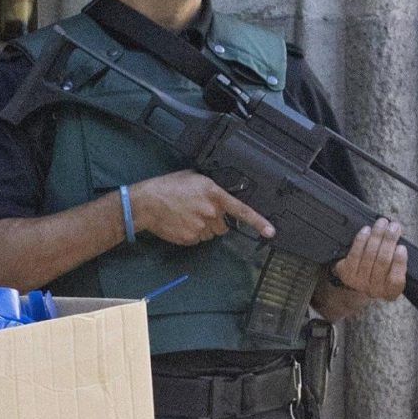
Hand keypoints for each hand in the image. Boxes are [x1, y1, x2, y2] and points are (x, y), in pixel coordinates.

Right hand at [127, 172, 273, 247]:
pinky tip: (180, 224)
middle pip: (223, 225)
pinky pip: (197, 240)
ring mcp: (200, 227)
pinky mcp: (190, 238)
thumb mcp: (194, 178)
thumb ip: (211, 188)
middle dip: (215, 222)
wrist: (146, 203)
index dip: (258, 222)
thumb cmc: (168, 186)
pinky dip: (191, 234)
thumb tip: (220, 196)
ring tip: (186, 217)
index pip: (241, 210)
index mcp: (214, 195)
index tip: (271, 232)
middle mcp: (210, 212)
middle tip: (198, 213)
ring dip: (203, 228)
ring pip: (210, 234)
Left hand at [330, 217, 407, 302]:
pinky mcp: (346, 273)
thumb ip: (400, 257)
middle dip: (389, 240)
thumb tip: (399, 234)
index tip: (401, 247)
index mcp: (391, 291)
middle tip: (394, 226)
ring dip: (377, 235)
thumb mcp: (395, 270)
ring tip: (382, 223)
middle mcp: (374, 290)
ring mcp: (359, 282)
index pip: (396, 279)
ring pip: (369, 255)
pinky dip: (362, 240)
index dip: (399, 262)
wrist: (359, 280)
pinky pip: (354, 253)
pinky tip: (367, 230)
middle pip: (382, 262)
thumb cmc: (382, 271)